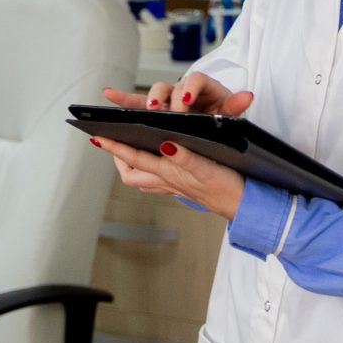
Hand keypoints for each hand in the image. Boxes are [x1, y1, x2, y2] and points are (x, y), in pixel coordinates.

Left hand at [87, 133, 245, 219]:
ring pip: (142, 178)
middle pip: (131, 173)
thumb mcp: (208, 168)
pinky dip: (149, 170)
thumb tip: (164, 144)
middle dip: (117, 158)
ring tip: (126, 148)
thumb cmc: (228, 186)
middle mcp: (168, 181)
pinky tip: (154, 161)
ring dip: (130, 164)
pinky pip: (156, 181)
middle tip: (111, 142)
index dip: (114, 147)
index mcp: (170, 173)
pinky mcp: (184, 187)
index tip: (98, 137)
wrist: (244, 205)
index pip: (134, 158)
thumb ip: (186, 157)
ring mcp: (174, 186)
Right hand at [101, 76, 255, 115]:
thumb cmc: (222, 115)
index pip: (194, 81)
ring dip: (143, 101)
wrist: (216, 119)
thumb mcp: (231, 112)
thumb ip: (236, 106)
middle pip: (169, 87)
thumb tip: (248, 96)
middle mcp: (182, 88)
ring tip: (143, 110)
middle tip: (162, 110)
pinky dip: (122, 98)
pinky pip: (136, 102)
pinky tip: (108, 94)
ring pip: (152, 95)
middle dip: (164, 98)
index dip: (189, 89)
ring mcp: (167, 98)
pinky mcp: (155, 107)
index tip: (186, 102)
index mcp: (202, 86)